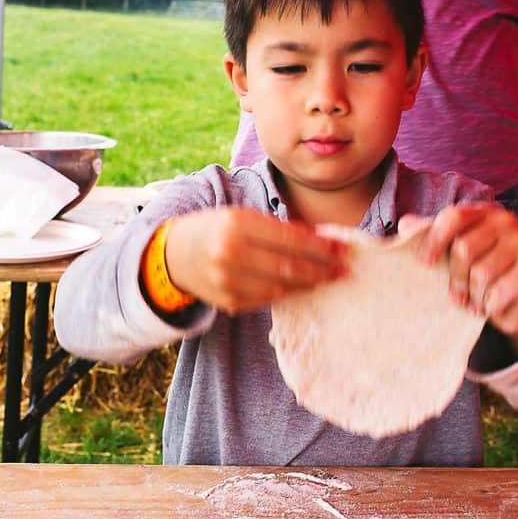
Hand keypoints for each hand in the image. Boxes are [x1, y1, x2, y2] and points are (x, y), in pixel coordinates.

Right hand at [164, 207, 346, 313]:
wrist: (175, 254)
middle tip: (342, 269)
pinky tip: (303, 287)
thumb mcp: (243, 216)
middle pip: (288, 266)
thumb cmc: (217, 229)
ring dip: (309, 284)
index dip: (320, 246)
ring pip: (281, 286)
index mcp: (237, 224)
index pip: (289, 238)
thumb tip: (323, 240)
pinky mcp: (229, 302)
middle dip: (321, 268)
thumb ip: (279, 229)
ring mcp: (228, 281)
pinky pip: (268, 299)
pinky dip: (288, 293)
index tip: (342, 248)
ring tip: (327, 278)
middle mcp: (231, 253)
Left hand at [400, 204, 517, 357]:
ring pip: (481, 274)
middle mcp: (506, 223)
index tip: (424, 263)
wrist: (517, 298)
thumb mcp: (452, 250)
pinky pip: (499, 293)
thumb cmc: (479, 267)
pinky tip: (488, 308)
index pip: (454, 217)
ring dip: (472, 296)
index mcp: (482, 213)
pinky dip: (488, 306)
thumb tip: (406, 225)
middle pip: (465, 248)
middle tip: (454, 296)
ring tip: (471, 303)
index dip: (435, 239)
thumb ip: (430, 235)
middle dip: (455, 278)